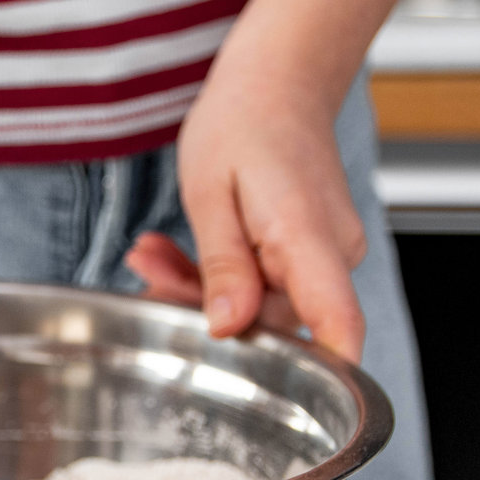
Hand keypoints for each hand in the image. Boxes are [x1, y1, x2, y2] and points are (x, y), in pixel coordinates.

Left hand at [124, 67, 366, 361]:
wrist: (276, 81)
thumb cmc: (244, 122)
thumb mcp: (210, 193)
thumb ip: (222, 266)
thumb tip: (227, 327)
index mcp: (308, 238)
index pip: (334, 322)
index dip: (320, 370)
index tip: (283, 398)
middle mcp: (329, 254)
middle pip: (273, 320)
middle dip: (201, 309)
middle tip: (145, 275)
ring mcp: (321, 255)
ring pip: (257, 303)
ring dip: (196, 288)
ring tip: (148, 257)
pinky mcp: (305, 253)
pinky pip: (259, 282)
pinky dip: (213, 275)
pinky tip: (169, 256)